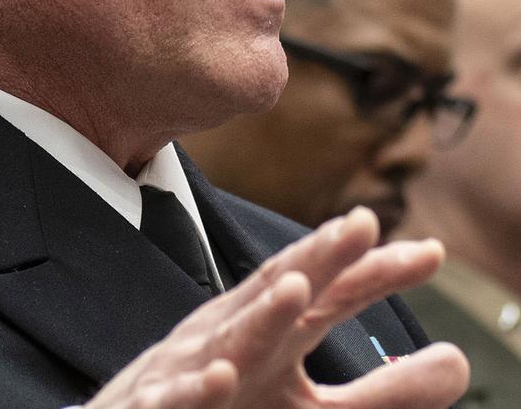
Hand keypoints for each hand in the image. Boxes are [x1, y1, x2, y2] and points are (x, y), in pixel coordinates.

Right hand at [85, 207, 468, 408]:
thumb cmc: (224, 407)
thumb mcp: (308, 406)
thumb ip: (380, 392)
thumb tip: (458, 364)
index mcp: (269, 335)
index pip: (323, 293)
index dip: (369, 271)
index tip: (427, 254)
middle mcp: (232, 340)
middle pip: (276, 294)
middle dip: (316, 259)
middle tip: (360, 225)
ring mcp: (192, 370)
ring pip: (227, 340)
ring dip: (260, 315)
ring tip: (297, 289)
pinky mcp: (158, 405)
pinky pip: (177, 399)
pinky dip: (197, 388)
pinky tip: (222, 376)